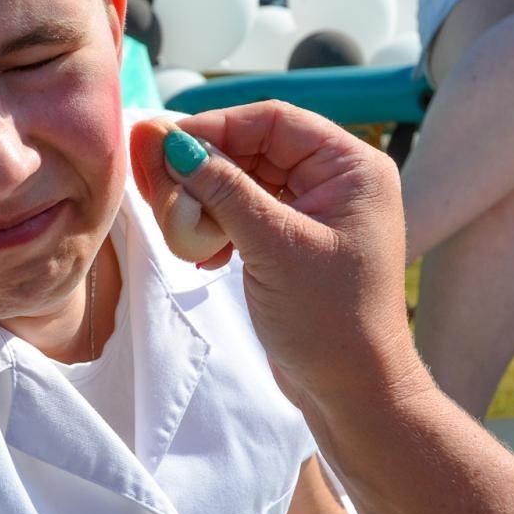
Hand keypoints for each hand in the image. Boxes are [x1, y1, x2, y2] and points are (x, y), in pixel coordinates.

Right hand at [129, 106, 423, 413]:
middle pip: (255, 147)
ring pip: (246, 182)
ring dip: (209, 201)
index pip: (272, 120)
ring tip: (182, 229)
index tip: (163, 145)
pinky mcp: (296, 242)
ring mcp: (317, 212)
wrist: (354, 394)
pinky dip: (219, 227)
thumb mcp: (272, 246)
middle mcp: (339, 181)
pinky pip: (248, 214)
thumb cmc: (330, 319)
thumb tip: (168, 141)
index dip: (215, 127)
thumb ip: (221, 188)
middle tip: (159, 188)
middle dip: (207, 168)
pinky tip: (203, 254)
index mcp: (352, 167)